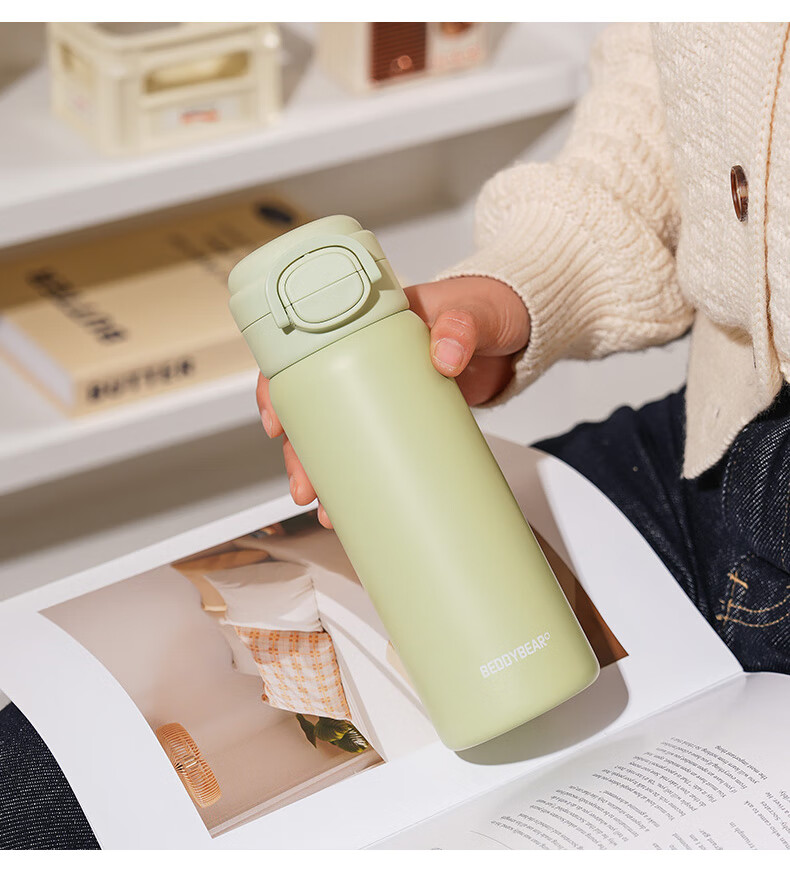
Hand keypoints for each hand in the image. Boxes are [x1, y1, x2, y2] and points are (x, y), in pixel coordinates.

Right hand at [256, 275, 529, 528]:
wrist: (522, 329)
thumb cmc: (488, 305)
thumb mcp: (473, 310)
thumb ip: (462, 325)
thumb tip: (444, 353)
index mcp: (366, 324)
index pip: (303, 352)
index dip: (279, 389)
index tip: (276, 423)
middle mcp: (366, 358)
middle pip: (313, 406)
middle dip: (298, 451)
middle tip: (303, 484)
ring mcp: (386, 390)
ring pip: (338, 433)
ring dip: (323, 471)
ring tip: (324, 507)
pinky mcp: (409, 414)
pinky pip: (375, 444)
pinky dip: (362, 475)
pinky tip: (355, 502)